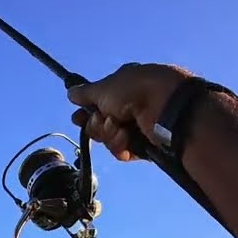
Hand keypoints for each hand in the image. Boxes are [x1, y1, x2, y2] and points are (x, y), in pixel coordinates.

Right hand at [67, 62, 191, 160]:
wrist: (167, 107)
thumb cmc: (134, 90)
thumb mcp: (104, 88)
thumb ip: (85, 93)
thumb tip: (70, 93)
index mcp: (123, 86)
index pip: (98, 102)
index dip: (86, 112)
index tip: (78, 118)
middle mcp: (131, 105)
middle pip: (101, 123)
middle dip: (96, 125)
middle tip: (102, 121)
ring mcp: (139, 126)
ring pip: (110, 138)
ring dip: (108, 134)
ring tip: (118, 127)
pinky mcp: (146, 145)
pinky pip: (123, 150)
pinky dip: (121, 145)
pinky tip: (125, 138)